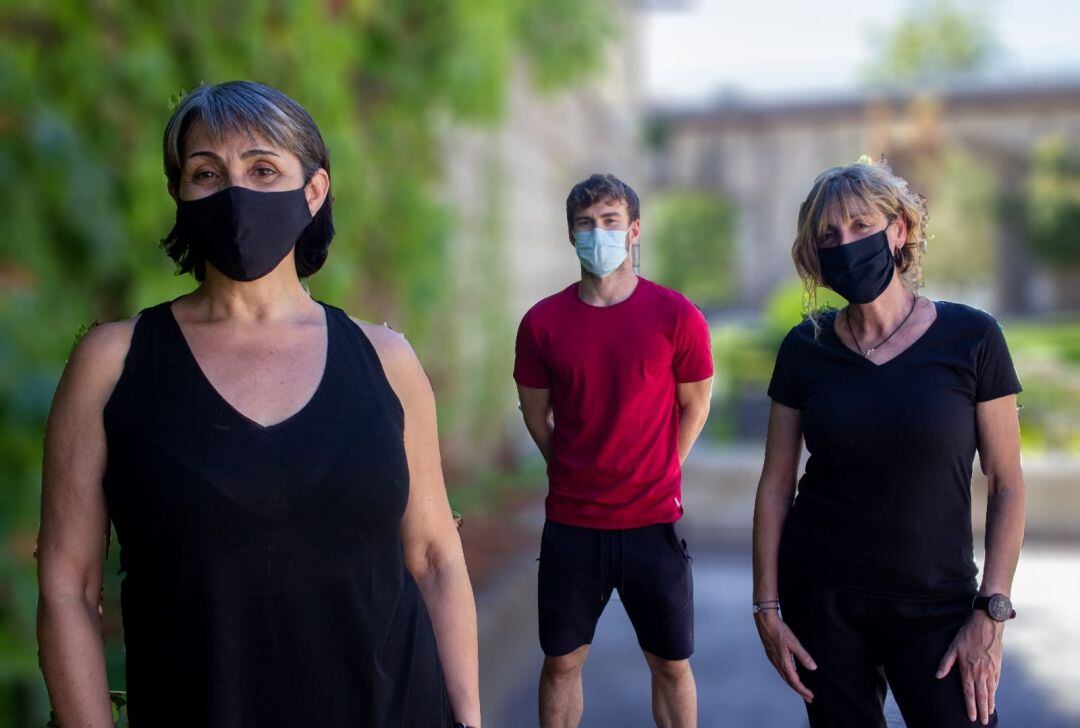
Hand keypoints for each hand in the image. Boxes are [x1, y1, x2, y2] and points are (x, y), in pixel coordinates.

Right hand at [754, 610, 816, 701]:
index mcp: (783, 662)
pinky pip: (781, 671)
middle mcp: (777, 663)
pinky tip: (792, 674)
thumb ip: (803, 656)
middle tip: (808, 698)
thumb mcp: (794, 642)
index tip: (810, 696)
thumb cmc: (778, 630)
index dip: (802, 690)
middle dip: (799, 691)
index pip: (794, 681)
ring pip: (784, 677)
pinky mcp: (772, 655)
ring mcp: (774, 660)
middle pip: (789, 682)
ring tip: (801, 689)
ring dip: (793, 684)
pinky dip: (788, 676)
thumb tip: (813, 668)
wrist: (765, 621)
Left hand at [936, 610, 1003, 724]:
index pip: (969, 693)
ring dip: (990, 704)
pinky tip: (993, 697)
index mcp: (968, 669)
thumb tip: (938, 676)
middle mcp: (981, 672)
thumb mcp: (953, 647)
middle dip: (982, 711)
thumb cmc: (968, 634)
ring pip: (991, 692)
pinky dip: (995, 692)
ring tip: (989, 713)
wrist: (987, 624)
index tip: (971, 717)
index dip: (970, 706)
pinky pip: (996, 683)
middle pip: (982, 696)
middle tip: (982, 721)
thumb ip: (945, 663)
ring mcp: (991, 670)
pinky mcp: (998, 666)